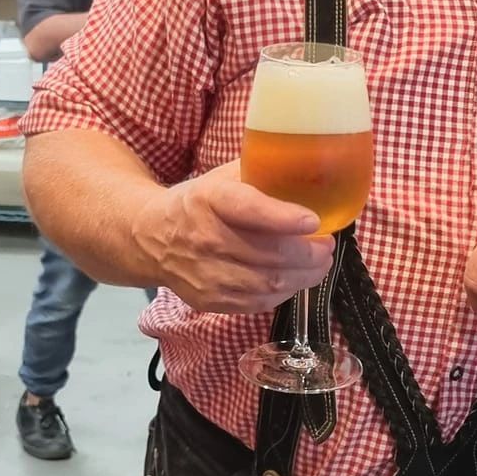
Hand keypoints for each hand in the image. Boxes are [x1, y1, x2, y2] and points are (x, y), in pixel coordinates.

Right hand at [133, 162, 335, 313]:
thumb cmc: (197, 203)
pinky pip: (258, 303)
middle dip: (309, 253)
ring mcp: (206, 274)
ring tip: (320, 264)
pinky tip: (295, 279)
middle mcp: (205, 238)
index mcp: (210, 199)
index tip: (313, 220)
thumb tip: (308, 172)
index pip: (248, 209)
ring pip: (268, 283)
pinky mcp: (210, 300)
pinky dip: (285, 293)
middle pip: (268, 253)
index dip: (283, 217)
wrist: (150, 237)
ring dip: (304, 276)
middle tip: (327, 246)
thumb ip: (258, 174)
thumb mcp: (221, 178)